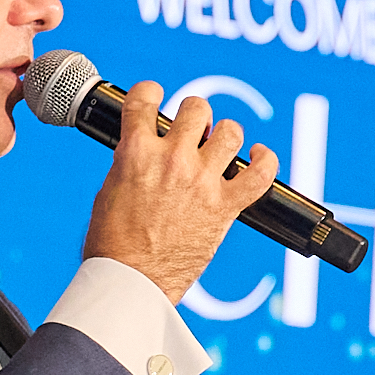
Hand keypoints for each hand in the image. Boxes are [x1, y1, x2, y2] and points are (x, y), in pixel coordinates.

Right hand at [81, 82, 280, 303]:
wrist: (130, 281)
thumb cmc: (112, 244)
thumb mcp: (109, 189)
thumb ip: (131, 162)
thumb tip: (144, 151)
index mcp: (136, 152)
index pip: (145, 98)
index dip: (150, 93)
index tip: (153, 97)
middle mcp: (172, 159)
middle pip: (197, 109)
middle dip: (195, 116)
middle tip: (192, 132)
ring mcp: (202, 181)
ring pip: (231, 132)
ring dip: (225, 135)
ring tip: (220, 145)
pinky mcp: (225, 207)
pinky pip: (260, 174)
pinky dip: (265, 161)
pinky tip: (259, 156)